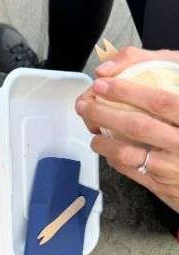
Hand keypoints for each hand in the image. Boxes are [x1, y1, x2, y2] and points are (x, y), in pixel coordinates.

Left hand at [74, 46, 178, 212]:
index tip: (102, 83)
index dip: (127, 91)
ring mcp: (173, 168)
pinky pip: (129, 170)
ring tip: (93, 128)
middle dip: (103, 113)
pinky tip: (108, 145)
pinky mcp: (162, 186)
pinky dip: (112, 156)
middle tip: (85, 104)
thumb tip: (110, 68)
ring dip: (102, 140)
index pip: (160, 102)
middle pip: (137, 127)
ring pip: (126, 153)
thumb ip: (159, 69)